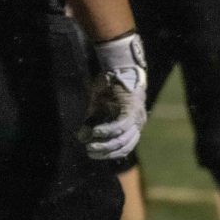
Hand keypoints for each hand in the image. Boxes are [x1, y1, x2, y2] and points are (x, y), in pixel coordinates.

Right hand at [79, 33, 147, 160]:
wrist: (119, 66)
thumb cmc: (109, 85)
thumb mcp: (97, 105)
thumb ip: (92, 122)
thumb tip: (81, 138)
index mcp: (132, 123)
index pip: (124, 146)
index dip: (109, 153)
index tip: (93, 153)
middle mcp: (138, 123)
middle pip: (125, 146)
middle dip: (107, 152)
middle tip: (90, 152)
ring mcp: (136, 117)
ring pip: (124, 139)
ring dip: (107, 145)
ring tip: (91, 147)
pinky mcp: (131, 109)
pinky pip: (120, 126)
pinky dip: (107, 131)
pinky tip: (95, 132)